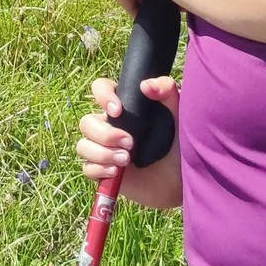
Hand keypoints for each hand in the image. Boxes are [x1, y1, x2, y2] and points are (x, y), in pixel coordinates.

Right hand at [76, 73, 182, 207]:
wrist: (182, 181)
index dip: (102, 96)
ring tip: (126, 160)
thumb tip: (146, 85)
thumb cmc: (181, 144)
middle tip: (130, 144)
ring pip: (83, 146)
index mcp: (124, 108)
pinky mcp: (104, 172)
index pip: (100, 89)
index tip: (118, 110)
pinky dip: (99, 169)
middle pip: (87, 122)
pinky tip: (116, 172)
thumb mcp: (179, 116)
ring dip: (101, 153)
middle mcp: (110, 126)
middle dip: (105, 134)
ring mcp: (105, 149)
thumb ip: (168, 92)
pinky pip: (87, 168)